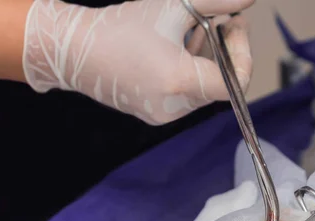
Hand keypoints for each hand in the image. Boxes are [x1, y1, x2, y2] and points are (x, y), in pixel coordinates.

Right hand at [23, 0, 253, 124]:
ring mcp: (164, 115)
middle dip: (226, 49)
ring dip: (208, 58)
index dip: (242, 50)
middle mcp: (175, 107)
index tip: (234, 22)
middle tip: (221, 18)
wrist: (72, 50)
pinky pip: (186, 95)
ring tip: (197, 28)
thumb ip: (216, 2)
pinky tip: (179, 46)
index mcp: (180, 83)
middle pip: (221, 83)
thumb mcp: (174, 7)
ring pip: (204, 88)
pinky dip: (190, 71)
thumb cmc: (119, 27)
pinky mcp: (155, 115)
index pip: (236, 81)